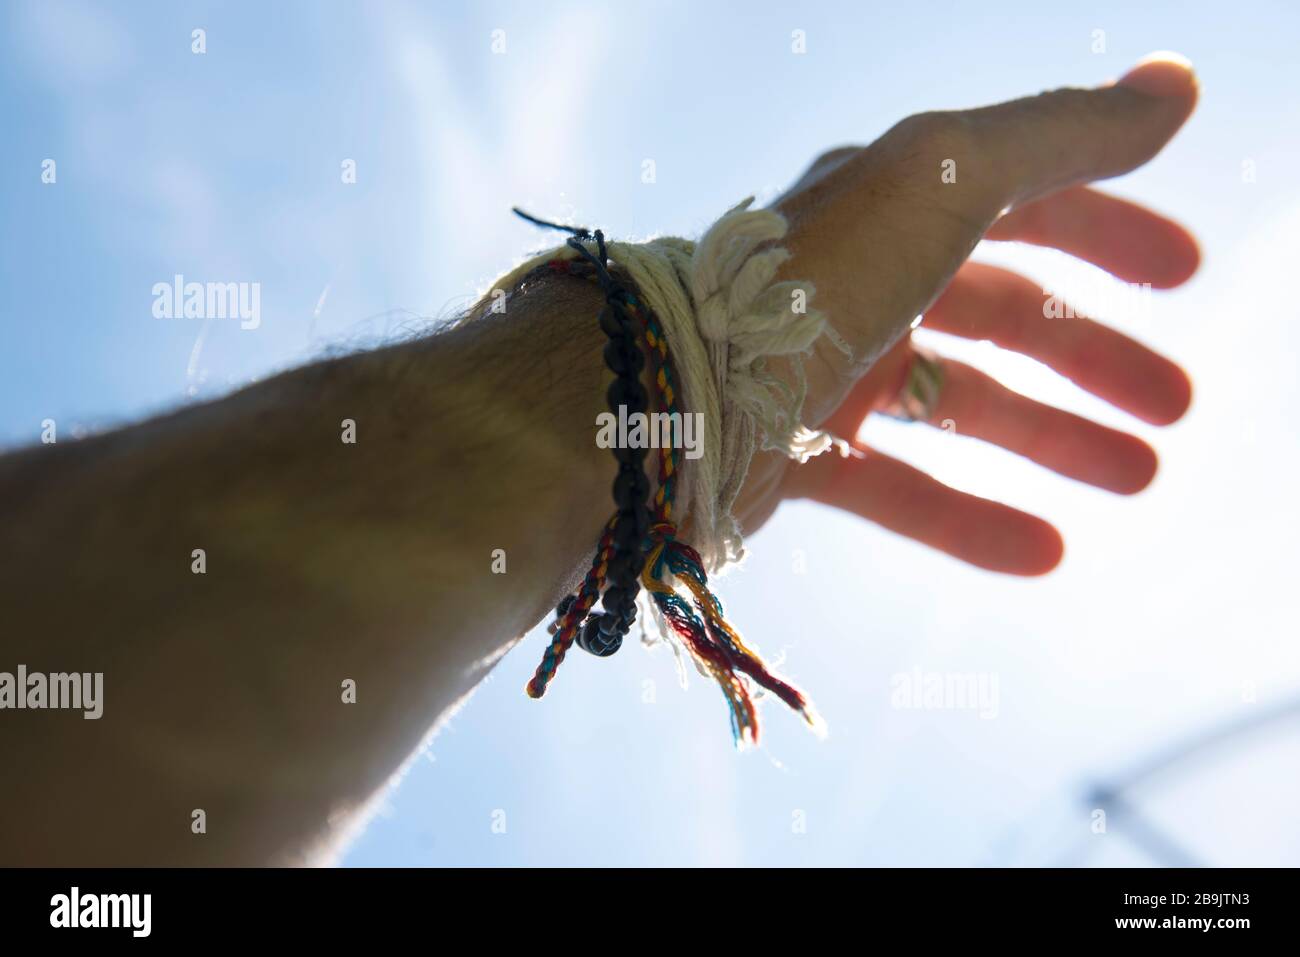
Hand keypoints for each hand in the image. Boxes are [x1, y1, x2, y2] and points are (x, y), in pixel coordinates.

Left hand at [734, 55, 1199, 573]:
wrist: (672, 394)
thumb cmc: (814, 277)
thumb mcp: (949, 176)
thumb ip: (1060, 136)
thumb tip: (1176, 87)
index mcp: (890, 205)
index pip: (1017, 206)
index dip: (1105, 231)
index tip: (1185, 273)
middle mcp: (857, 281)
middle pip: (996, 315)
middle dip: (1091, 355)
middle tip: (1177, 405)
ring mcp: (824, 372)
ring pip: (957, 406)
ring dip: (1050, 439)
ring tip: (1137, 477)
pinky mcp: (794, 456)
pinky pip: (898, 492)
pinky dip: (971, 520)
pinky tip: (1046, 552)